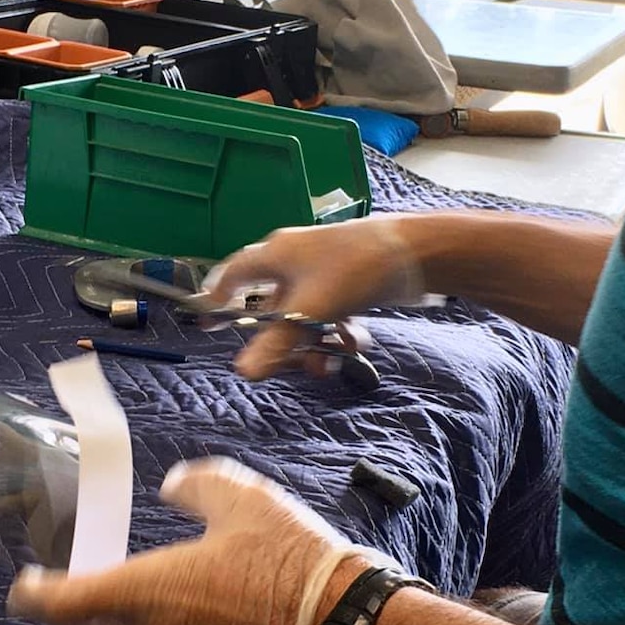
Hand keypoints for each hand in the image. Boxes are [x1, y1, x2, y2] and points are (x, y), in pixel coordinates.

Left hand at [7, 458, 374, 624]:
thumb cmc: (293, 559)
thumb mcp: (246, 500)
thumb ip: (196, 487)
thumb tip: (171, 488)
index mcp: (147, 590)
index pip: (61, 603)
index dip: (33, 598)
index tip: (25, 590)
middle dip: (73, 622)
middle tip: (79, 603)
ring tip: (188, 616)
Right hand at [207, 216, 425, 379]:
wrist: (414, 253)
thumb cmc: (354, 269)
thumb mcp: (310, 311)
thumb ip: (276, 344)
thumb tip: (243, 371)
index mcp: (275, 255)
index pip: (233, 274)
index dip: (218, 298)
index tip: (210, 323)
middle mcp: (294, 259)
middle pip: (272, 307)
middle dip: (282, 341)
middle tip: (288, 364)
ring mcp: (322, 270)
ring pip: (305, 315)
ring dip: (314, 342)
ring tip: (328, 362)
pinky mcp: (347, 280)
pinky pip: (330, 313)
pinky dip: (337, 332)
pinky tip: (355, 344)